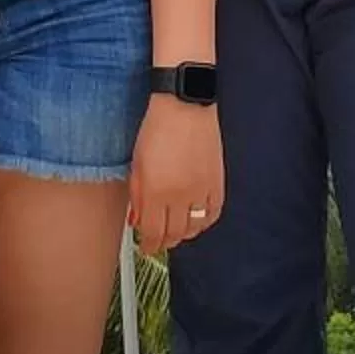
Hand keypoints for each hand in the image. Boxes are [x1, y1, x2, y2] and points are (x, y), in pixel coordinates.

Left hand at [126, 95, 222, 255]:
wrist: (185, 106)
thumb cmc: (157, 128)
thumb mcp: (137, 163)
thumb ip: (137, 195)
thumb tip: (137, 220)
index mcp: (156, 191)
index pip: (153, 232)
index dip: (149, 245)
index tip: (146, 247)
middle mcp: (180, 196)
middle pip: (175, 234)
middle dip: (165, 242)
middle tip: (158, 241)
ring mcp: (201, 190)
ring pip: (195, 228)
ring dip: (184, 235)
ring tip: (176, 232)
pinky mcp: (217, 182)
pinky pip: (214, 214)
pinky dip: (205, 222)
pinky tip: (197, 220)